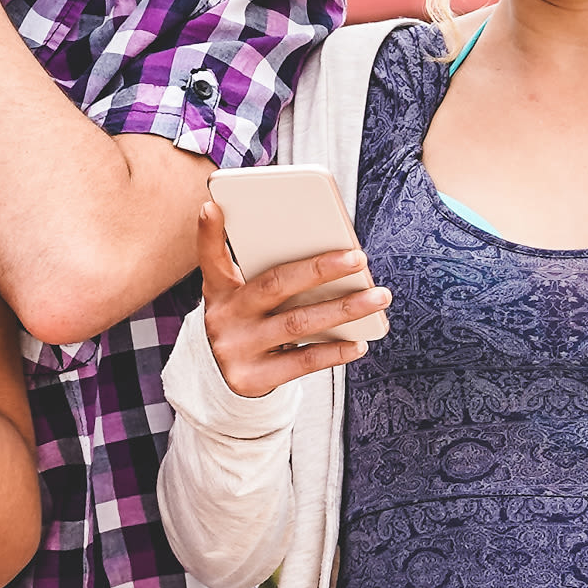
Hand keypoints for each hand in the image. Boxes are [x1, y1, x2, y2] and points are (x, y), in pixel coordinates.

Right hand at [193, 197, 385, 400]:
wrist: (225, 383)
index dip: (209, 232)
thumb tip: (332, 263)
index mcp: (220, 291)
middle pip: (275, 285)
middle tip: (358, 258)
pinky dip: (333, 351)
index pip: (211, 257)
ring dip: (343, 309)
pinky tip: (359, 343)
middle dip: (320, 269)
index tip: (212, 205)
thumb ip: (273, 279)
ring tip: (378, 297)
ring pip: (296, 323)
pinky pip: (301, 362)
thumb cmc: (251, 327)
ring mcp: (236, 348)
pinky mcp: (251, 378)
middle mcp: (223, 317)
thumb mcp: (245, 301)